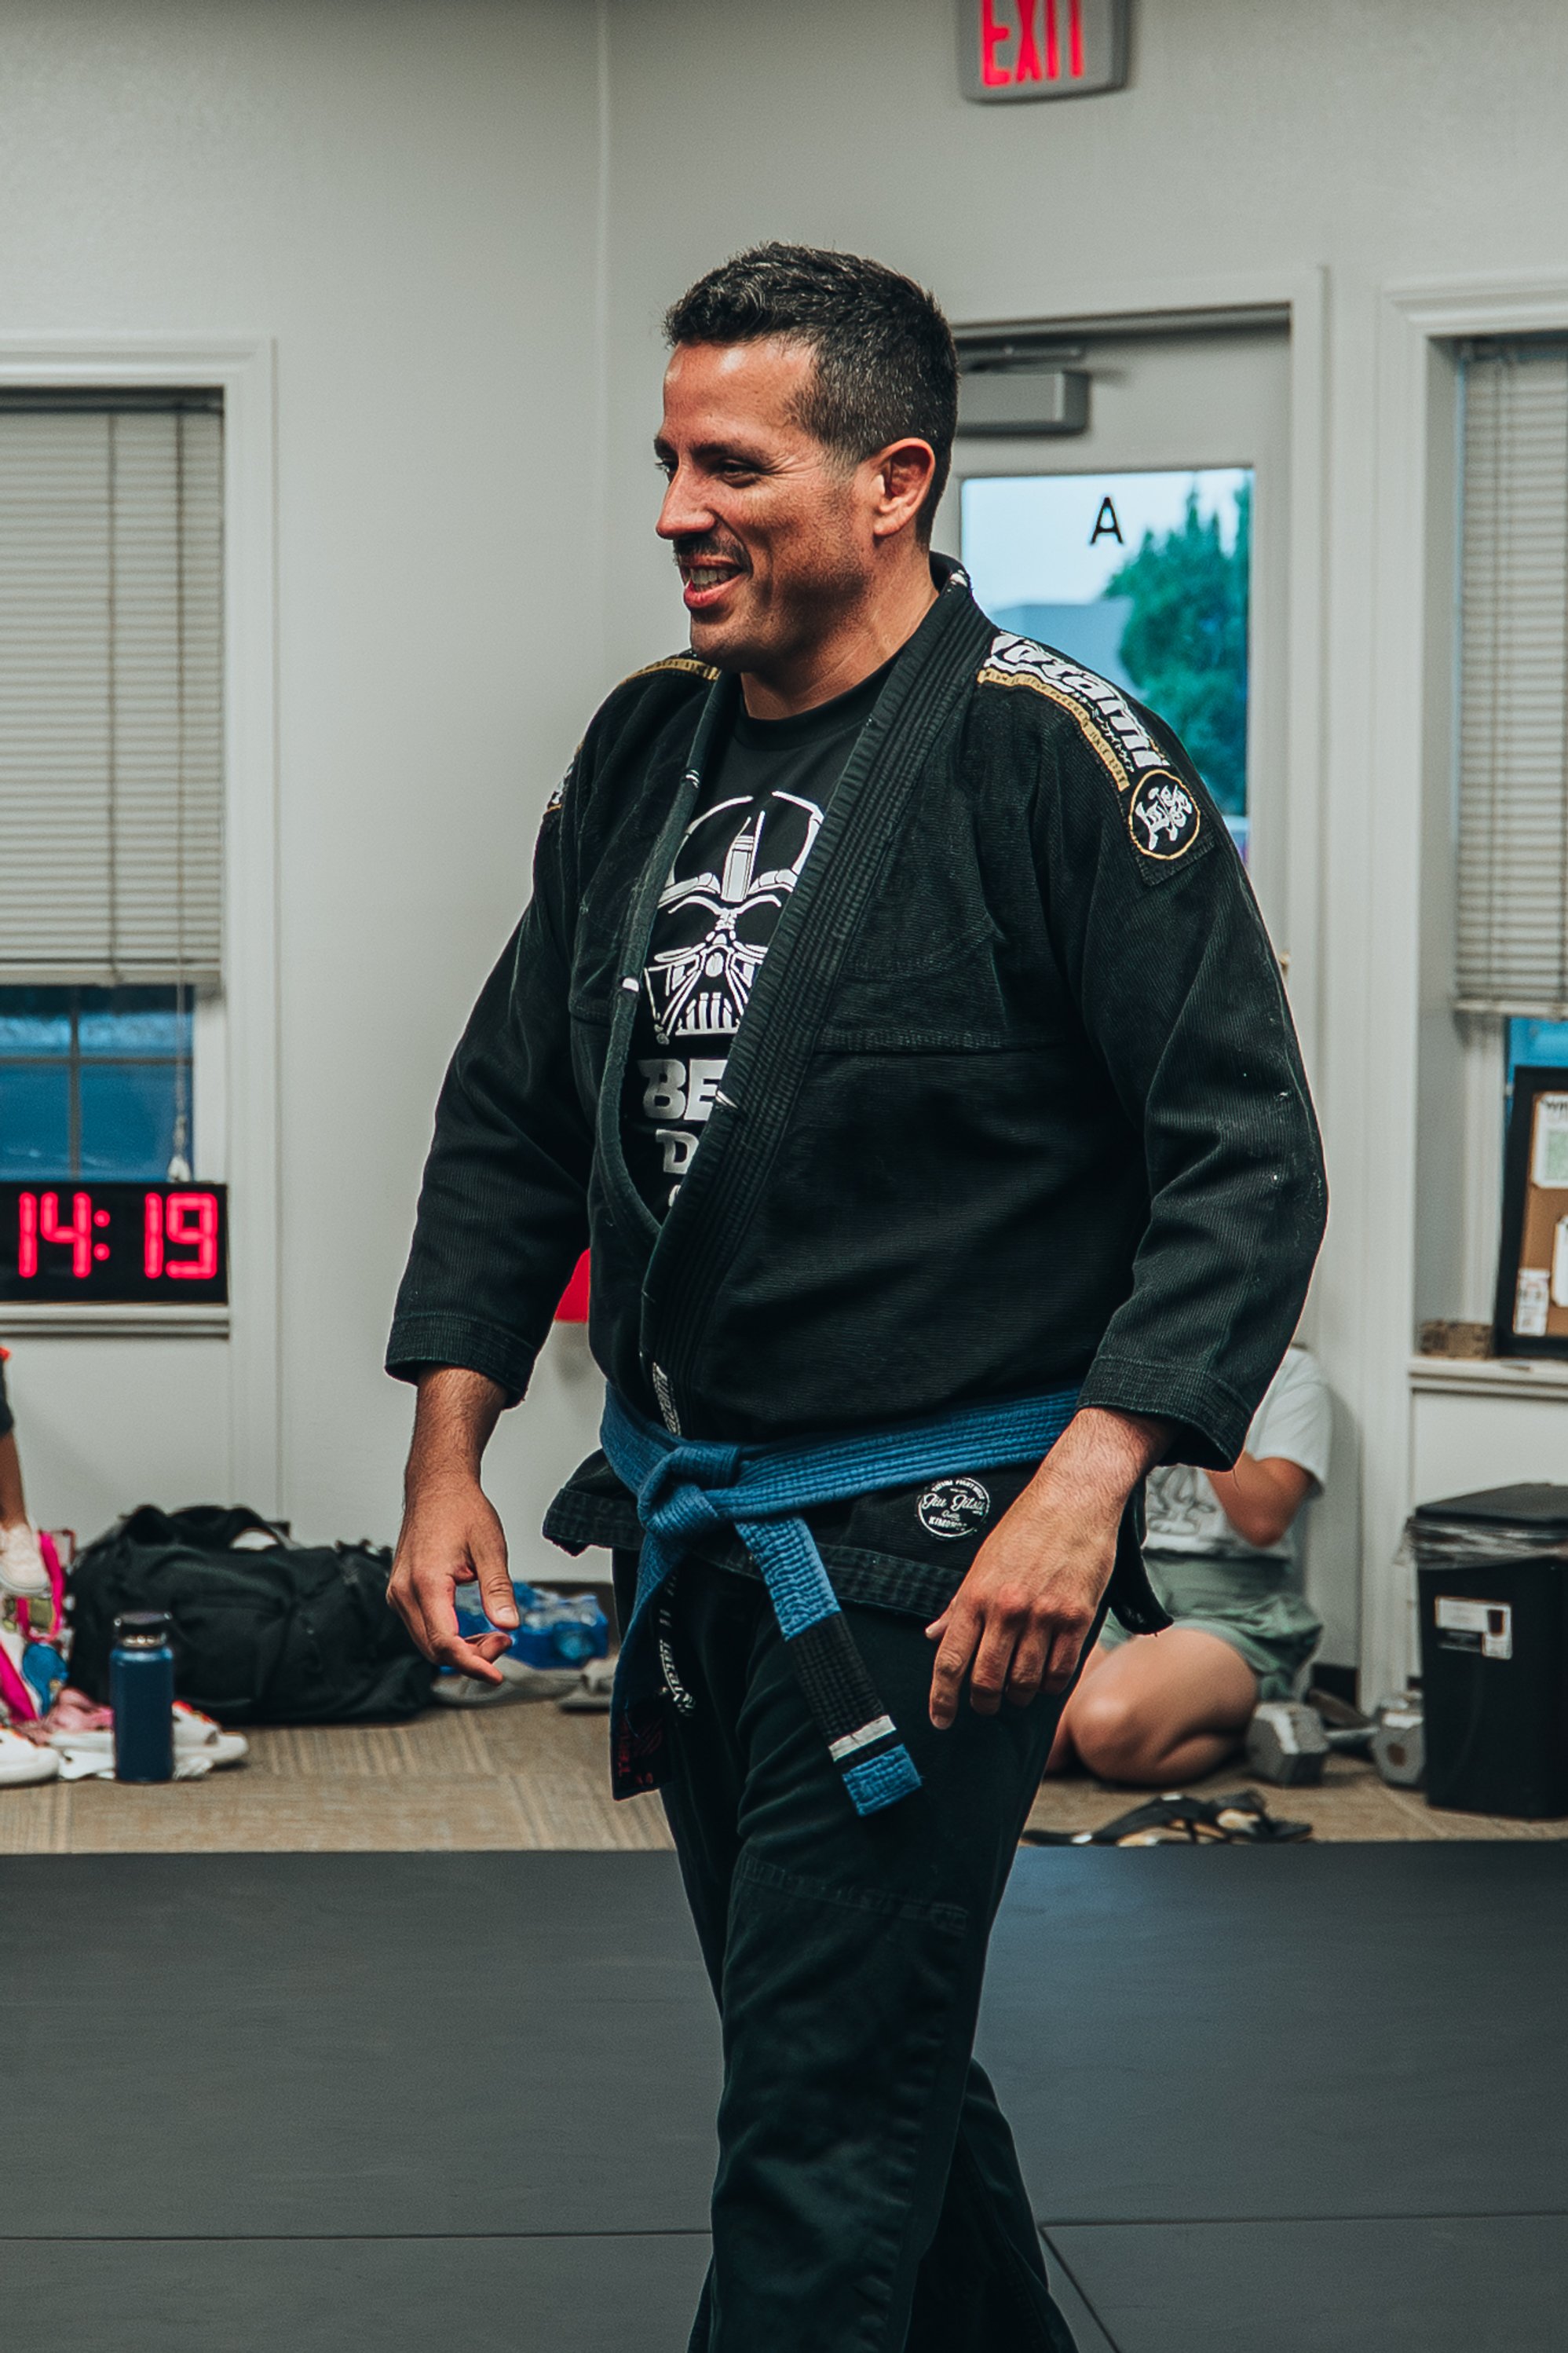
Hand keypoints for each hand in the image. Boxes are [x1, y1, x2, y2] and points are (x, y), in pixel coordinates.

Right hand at [388, 1474, 517, 1682]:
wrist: (436, 1486)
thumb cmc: (461, 1509)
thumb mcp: (490, 1547)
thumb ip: (498, 1589)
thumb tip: (509, 1625)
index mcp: (425, 1583)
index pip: (445, 1643)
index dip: (473, 1664)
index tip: (497, 1675)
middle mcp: (404, 1592)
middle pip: (434, 1650)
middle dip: (471, 1656)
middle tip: (505, 1641)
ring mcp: (398, 1593)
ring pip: (427, 1643)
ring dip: (460, 1649)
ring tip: (494, 1634)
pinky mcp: (401, 1593)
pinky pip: (422, 1629)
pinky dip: (447, 1637)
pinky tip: (472, 1629)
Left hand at [925, 1407, 1169, 1727]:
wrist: (1074, 1499)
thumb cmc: (1025, 1528)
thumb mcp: (981, 1562)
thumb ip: (959, 1605)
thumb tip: (934, 1636)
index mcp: (976, 1595)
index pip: (950, 1660)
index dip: (941, 1698)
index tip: (940, 1719)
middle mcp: (1007, 1609)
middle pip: (987, 1680)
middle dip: (983, 1702)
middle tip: (986, 1705)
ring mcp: (1044, 1615)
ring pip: (1024, 1682)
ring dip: (1018, 1696)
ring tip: (1017, 1690)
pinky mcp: (1077, 1617)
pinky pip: (1061, 1671)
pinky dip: (1050, 1684)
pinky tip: (1046, 1678)